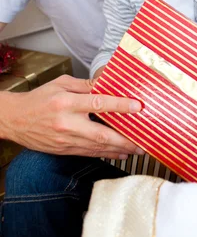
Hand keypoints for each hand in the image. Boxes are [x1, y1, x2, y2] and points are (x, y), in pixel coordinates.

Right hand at [0, 74, 144, 159]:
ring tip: (137, 150)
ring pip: (97, 147)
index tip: (137, 107)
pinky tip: (119, 153)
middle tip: (142, 141)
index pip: (98, 103)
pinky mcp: (64, 150)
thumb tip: (107, 83)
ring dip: (119, 150)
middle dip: (124, 139)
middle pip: (101, 134)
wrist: (14, 119)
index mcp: (66, 102)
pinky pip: (89, 153)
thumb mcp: (61, 84)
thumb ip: (85, 85)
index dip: (119, 105)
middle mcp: (67, 123)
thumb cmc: (39, 99)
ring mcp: (65, 140)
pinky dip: (106, 154)